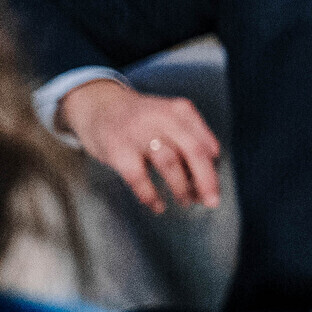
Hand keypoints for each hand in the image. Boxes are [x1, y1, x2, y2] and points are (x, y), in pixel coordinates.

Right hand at [59, 77, 223, 213]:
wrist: (97, 106)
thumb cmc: (142, 121)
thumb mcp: (170, 120)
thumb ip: (190, 144)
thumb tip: (208, 180)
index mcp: (180, 111)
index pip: (206, 144)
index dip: (213, 169)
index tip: (213, 186)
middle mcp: (161, 118)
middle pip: (193, 151)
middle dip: (207, 181)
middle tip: (212, 202)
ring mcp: (138, 133)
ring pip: (170, 163)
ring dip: (181, 188)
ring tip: (185, 202)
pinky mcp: (117, 149)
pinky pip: (139, 178)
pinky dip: (151, 196)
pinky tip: (158, 206)